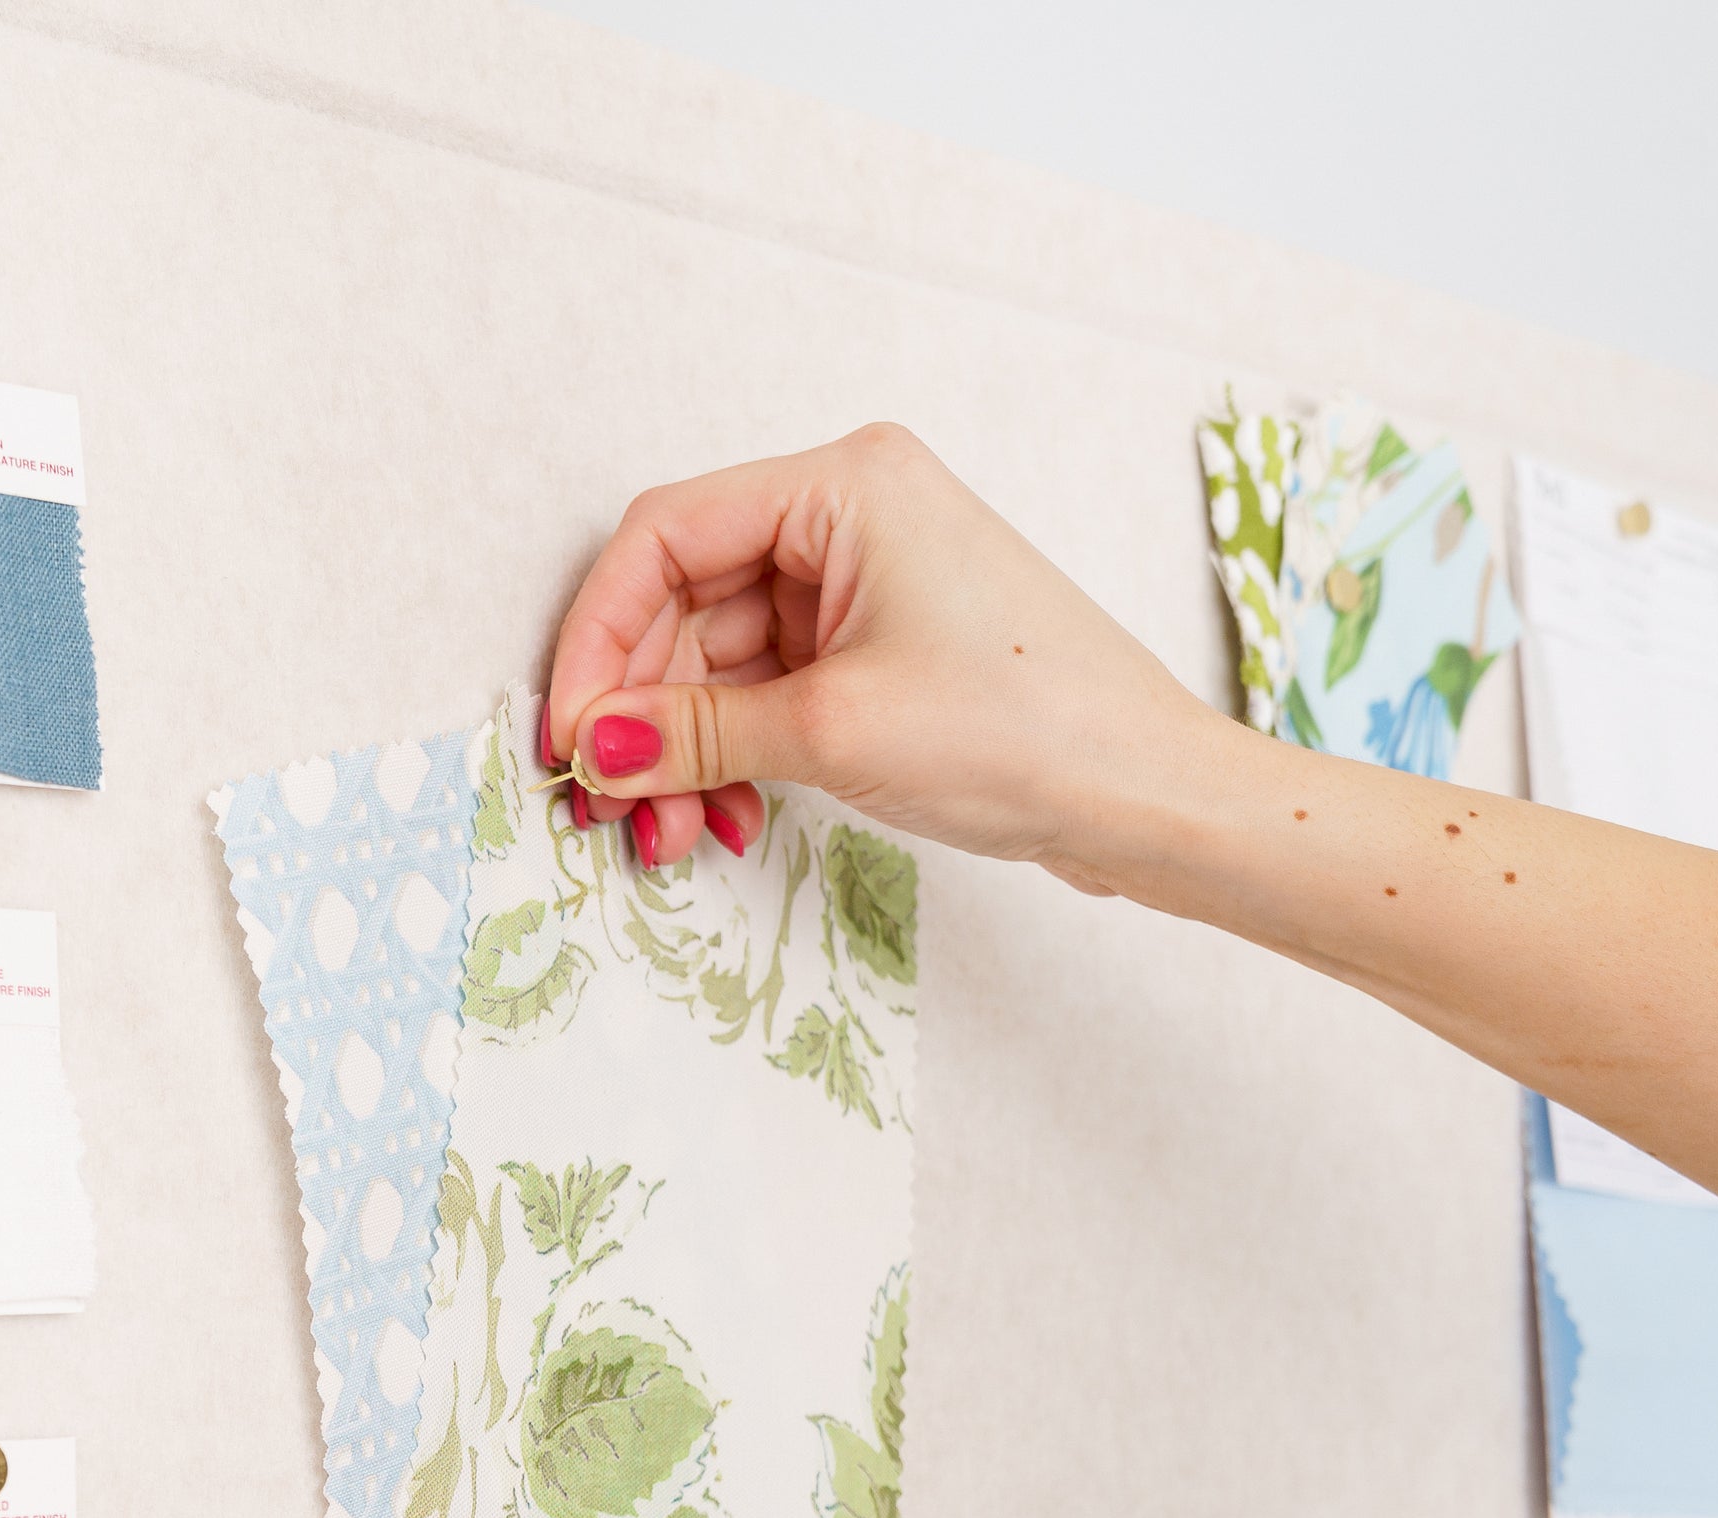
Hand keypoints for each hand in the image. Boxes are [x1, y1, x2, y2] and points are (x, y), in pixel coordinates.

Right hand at [542, 423, 1233, 884]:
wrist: (1148, 798)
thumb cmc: (1026, 733)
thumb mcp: (832, 730)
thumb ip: (692, 732)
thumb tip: (592, 748)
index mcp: (845, 485)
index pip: (664, 536)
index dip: (597, 636)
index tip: (568, 733)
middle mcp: (851, 514)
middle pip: (685, 601)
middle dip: (640, 710)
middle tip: (609, 807)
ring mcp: (867, 580)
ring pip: (721, 657)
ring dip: (683, 749)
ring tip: (671, 832)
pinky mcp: (882, 645)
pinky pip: (769, 688)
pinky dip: (734, 753)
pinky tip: (723, 816)